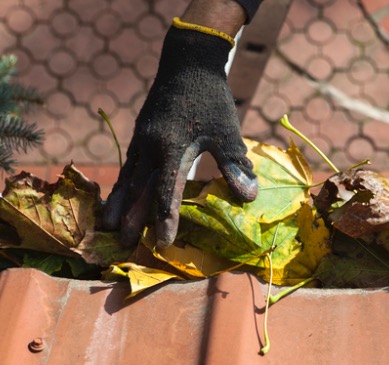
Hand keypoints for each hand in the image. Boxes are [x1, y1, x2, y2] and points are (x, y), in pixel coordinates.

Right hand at [102, 25, 256, 246]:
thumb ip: (234, 165)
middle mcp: (149, 147)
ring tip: (108, 226)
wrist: (187, 63)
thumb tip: (249, 198)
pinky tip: (120, 196)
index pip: (166, 192)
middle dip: (131, 218)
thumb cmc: (211, 99)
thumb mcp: (227, 132)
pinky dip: (122, 185)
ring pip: (128, 178)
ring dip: (119, 203)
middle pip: (139, 190)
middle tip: (123, 245)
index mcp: (170, 147)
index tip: (163, 243)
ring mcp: (141, 140)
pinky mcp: (140, 135)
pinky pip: (128, 166)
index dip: (164, 219)